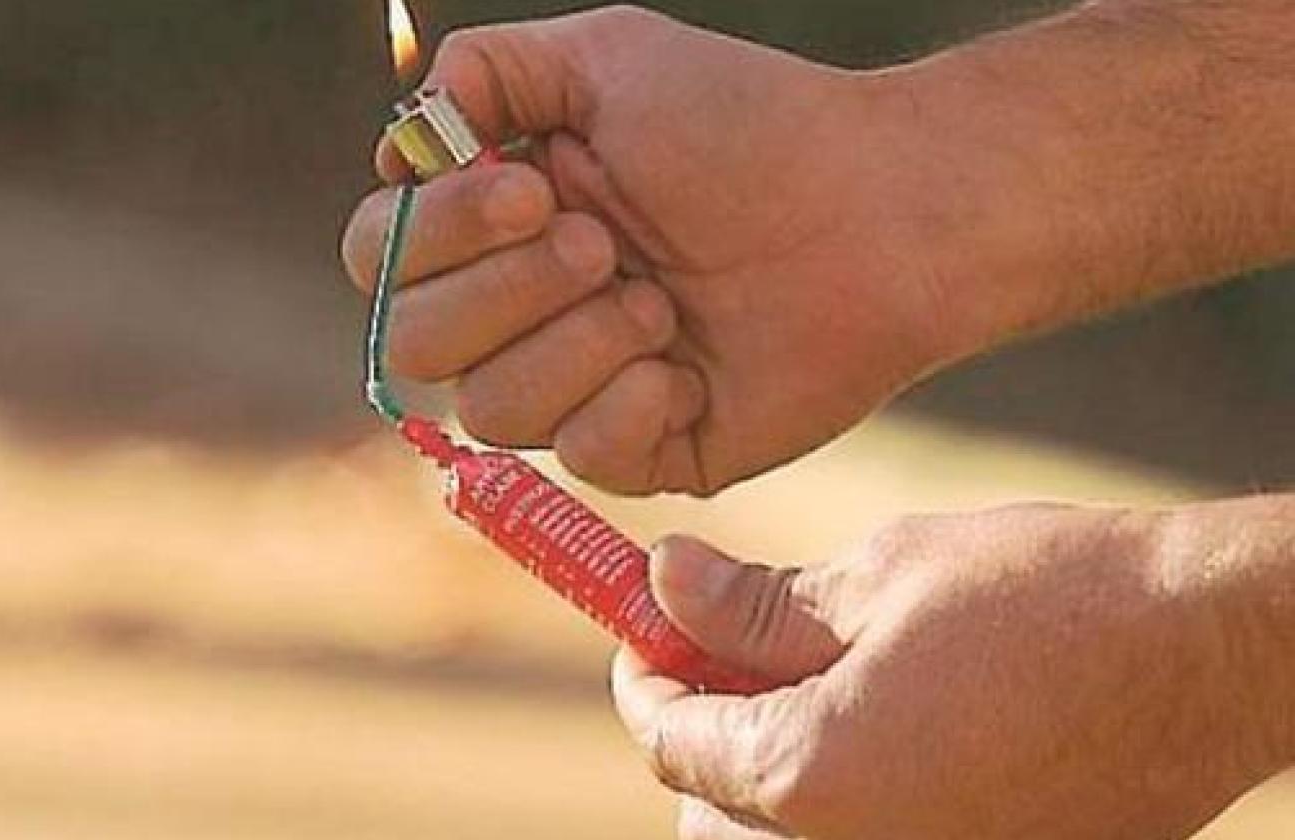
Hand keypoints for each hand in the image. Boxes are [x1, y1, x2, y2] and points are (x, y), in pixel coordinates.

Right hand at [343, 7, 962, 495]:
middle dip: (506, 292)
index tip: (531, 187)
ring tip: (664, 301)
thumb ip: (486, 73)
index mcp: (498, 223)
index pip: (381, 257)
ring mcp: (578, 385)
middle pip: (414, 346)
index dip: (431, 236)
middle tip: (606, 240)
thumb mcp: (608, 57)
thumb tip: (403, 142)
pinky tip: (692, 365)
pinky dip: (630, 403)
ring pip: (491, 411)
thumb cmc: (749, 125)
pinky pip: (580, 458)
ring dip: (578, 344)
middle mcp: (521, 310)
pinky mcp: (642, 449)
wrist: (878, 209)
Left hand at [613, 503, 1294, 838]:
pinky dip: (837, 808)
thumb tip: (661, 585)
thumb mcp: (879, 579)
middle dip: (700, 742)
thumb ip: (752, 605)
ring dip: (762, 785)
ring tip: (805, 690)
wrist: (1209, 650)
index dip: (647, 678)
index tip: (650, 633)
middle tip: (724, 661)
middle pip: (709, 821)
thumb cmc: (1050, 598)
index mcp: (811, 776)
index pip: (671, 743)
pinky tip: (871, 731)